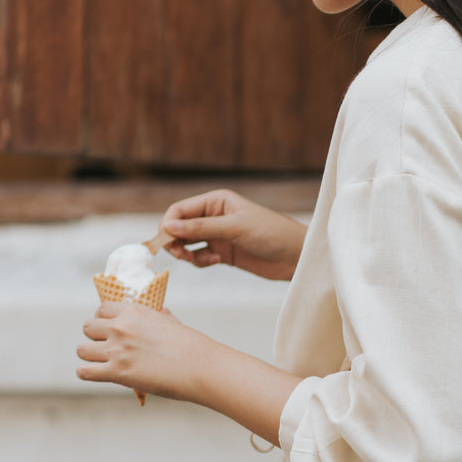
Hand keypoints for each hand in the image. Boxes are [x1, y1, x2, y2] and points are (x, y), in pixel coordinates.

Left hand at [76, 300, 203, 400]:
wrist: (200, 367)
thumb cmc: (192, 347)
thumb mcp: (173, 323)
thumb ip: (160, 317)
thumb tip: (161, 312)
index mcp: (134, 311)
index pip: (102, 309)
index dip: (104, 320)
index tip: (110, 330)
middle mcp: (121, 327)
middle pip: (88, 327)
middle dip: (95, 337)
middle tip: (106, 348)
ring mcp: (117, 349)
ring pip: (82, 349)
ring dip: (89, 356)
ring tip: (100, 363)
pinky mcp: (117, 372)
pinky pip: (84, 371)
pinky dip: (87, 373)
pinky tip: (96, 374)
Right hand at [160, 189, 305, 280]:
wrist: (296, 256)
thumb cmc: (271, 233)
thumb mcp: (235, 228)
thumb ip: (201, 228)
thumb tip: (168, 226)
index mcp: (216, 201)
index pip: (180, 209)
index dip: (168, 223)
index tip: (165, 240)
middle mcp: (214, 216)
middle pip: (180, 227)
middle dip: (174, 240)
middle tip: (178, 254)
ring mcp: (218, 235)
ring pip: (187, 243)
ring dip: (185, 252)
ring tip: (192, 258)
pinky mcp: (223, 253)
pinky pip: (199, 257)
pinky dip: (200, 261)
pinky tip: (215, 261)